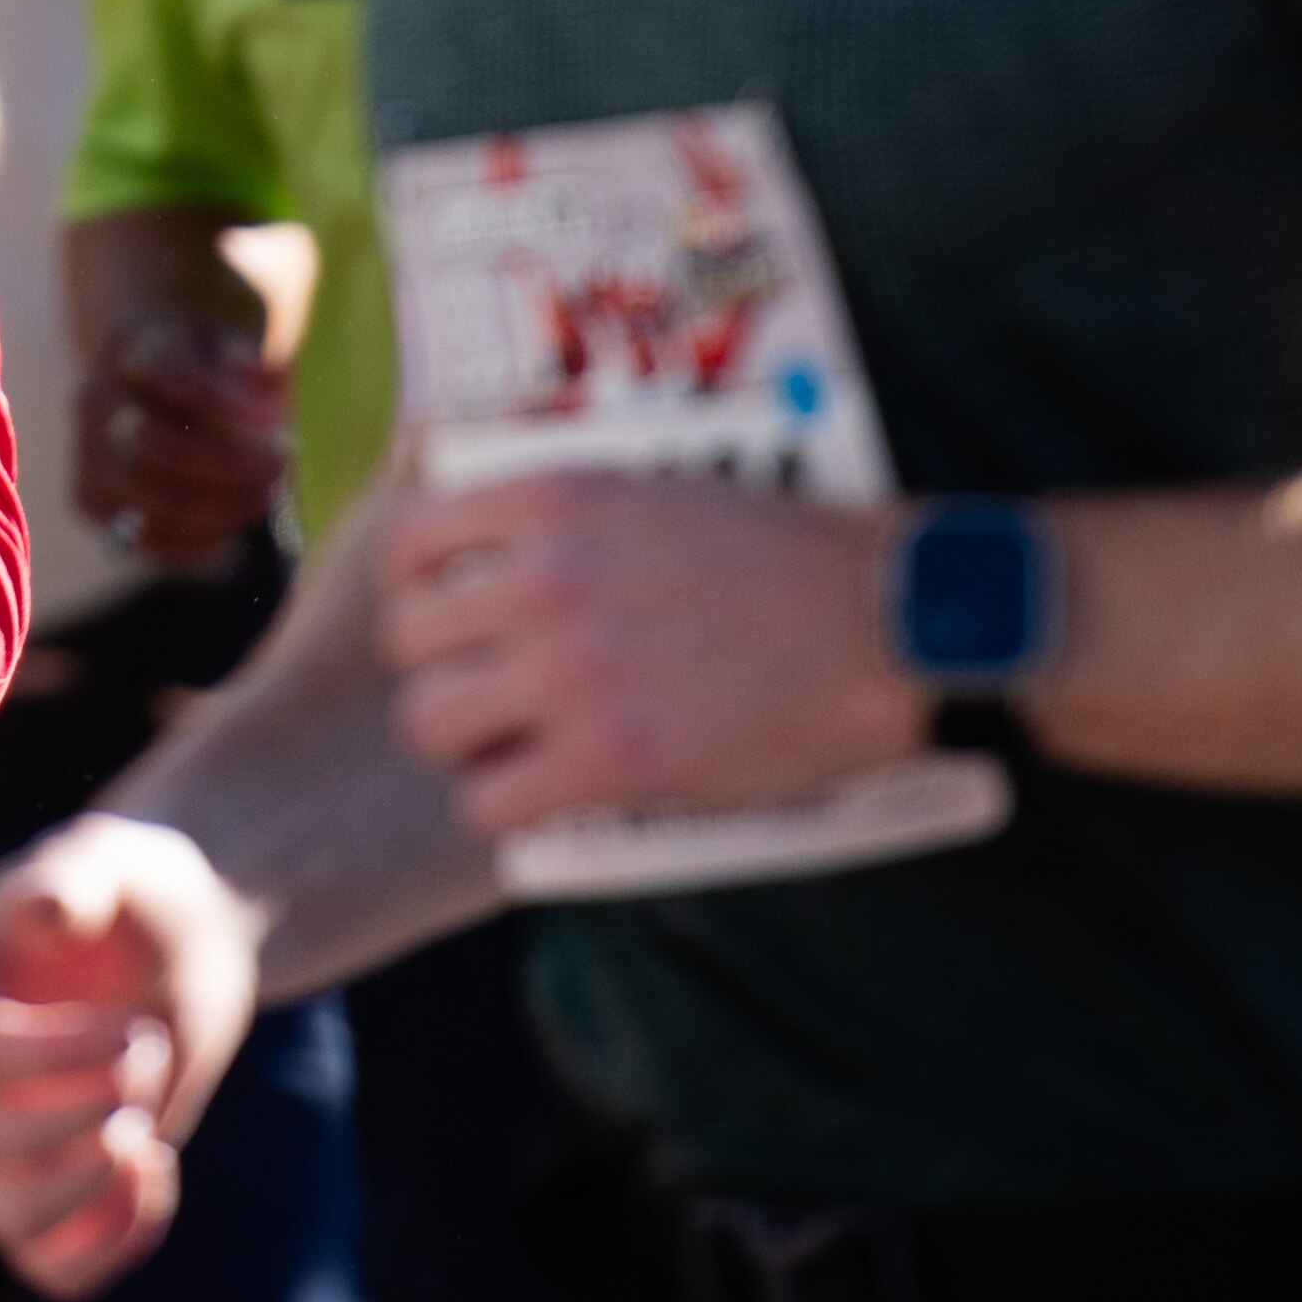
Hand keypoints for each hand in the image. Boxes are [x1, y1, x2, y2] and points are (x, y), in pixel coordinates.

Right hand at [0, 814, 258, 1299]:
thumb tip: (47, 909)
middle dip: (95, 1105)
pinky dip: (115, 1238)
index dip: (60, 1055)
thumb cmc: (131, 897)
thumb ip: (76, 877)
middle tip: (143, 1046)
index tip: (128, 1023)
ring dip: (101, 1178)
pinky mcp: (40, 1194)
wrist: (170, 949)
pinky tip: (153, 1167)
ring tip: (141, 1120)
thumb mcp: (109, 864)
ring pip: (15, 1217)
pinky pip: (55, 1265)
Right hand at [78, 321, 292, 570]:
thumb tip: (260, 399)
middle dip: (229, 464)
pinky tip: (234, 511)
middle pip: (158, 446)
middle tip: (279, 463)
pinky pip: (155, 537)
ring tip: (266, 492)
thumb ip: (257, 368)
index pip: (170, 375)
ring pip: (160, 501)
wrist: (152, 385)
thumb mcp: (237, 347)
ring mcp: (88, 452)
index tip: (270, 418)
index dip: (223, 402)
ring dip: (226, 504)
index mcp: (131, 346)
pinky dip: (206, 533)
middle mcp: (97, 398)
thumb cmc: (207, 364)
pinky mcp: (91, 500)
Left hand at [377, 471, 922, 834]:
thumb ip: (564, 517)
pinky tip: (546, 799)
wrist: (893, 619)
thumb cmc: (784, 557)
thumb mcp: (651, 491)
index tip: (448, 621)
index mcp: (552, 501)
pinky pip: (491, 803)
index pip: (412, 544)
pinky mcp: (614, 759)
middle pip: (408, 643)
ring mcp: (574, 672)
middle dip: (442, 670)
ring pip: (432, 724)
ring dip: (465, 744)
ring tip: (512, 749)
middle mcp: (545, 580)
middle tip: (490, 694)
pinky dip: (505, 810)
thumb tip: (487, 550)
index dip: (418, 590)